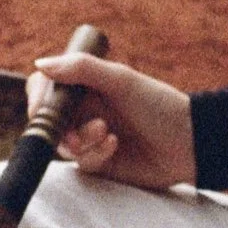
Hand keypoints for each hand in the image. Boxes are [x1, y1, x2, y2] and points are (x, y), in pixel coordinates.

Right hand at [29, 50, 195, 192]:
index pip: (45, 87)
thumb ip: (81, 69)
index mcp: (86, 85)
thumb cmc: (157, 104)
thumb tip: (40, 64)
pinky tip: (115, 146)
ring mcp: (90, 137)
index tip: (43, 109)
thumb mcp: (120, 80)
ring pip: (63, 144)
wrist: (188, 142)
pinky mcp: (99, 162)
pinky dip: (95, 154)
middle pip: (48, 119)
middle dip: (59, 126)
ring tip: (106, 132)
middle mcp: (84, 110)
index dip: (39, 98)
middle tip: (73, 131)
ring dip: (81, 139)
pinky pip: (82, 163)